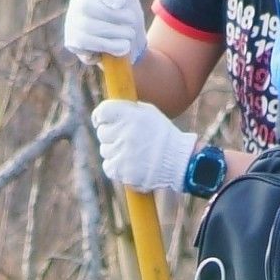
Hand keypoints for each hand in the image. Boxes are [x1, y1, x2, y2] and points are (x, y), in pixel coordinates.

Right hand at [61, 0, 153, 70]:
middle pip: (86, 5)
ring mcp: (71, 22)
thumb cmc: (127, 16)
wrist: (130, 45)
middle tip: (131, 21)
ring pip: (88, 26)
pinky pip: (87, 44)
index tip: (122, 2)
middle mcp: (76, 1)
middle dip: (114, 16)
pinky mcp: (72, 41)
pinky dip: (110, 46)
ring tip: (128, 35)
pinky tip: (121, 47)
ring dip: (116, 32)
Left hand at [86, 98, 203, 200]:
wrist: (178, 162)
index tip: (101, 121)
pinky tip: (130, 165)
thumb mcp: (150, 114)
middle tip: (127, 140)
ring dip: (115, 152)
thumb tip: (108, 110)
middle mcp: (124, 131)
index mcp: (131, 115)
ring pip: (105, 150)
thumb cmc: (164, 136)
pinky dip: (116, 167)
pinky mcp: (120, 170)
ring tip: (134, 153)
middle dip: (111, 136)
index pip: (102, 111)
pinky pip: (108, 166)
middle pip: (102, 132)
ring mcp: (121, 152)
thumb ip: (129, 109)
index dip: (100, 117)